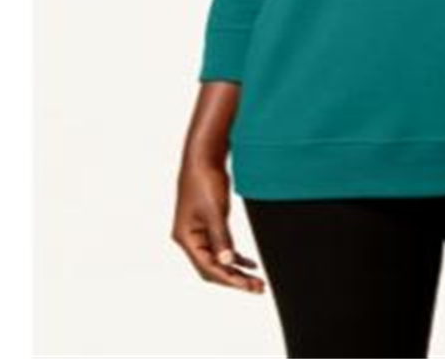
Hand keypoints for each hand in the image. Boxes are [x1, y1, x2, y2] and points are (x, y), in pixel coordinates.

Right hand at [171, 157, 265, 293]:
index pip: (207, 267)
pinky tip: (250, 263)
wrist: (203, 156)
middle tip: (258, 287)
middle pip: (212, 268)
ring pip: (217, 260)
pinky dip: (235, 256)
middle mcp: (189, 239)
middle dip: (235, 279)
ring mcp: (198, 233)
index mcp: (185, 237)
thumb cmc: (205, 180)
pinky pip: (221, 248)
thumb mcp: (215, 211)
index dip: (229, 278)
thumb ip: (221, 237)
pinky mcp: (208, 225)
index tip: (249, 286)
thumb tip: (228, 261)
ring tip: (257, 280)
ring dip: (236, 270)